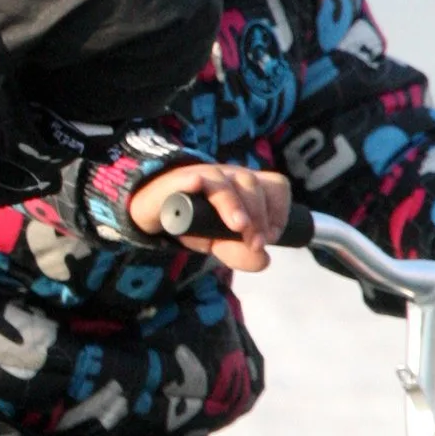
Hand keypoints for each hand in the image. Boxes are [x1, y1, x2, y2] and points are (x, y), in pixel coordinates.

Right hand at [128, 160, 293, 273]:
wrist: (155, 213)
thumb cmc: (196, 223)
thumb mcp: (221, 243)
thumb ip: (242, 254)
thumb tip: (264, 260)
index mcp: (247, 186)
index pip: (275, 185)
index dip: (279, 210)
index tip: (270, 236)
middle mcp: (230, 176)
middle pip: (251, 184)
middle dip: (259, 215)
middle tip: (256, 244)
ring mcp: (204, 175)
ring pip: (225, 182)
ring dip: (235, 205)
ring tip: (239, 227)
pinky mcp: (178, 181)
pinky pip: (191, 178)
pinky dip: (196, 183)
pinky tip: (198, 188)